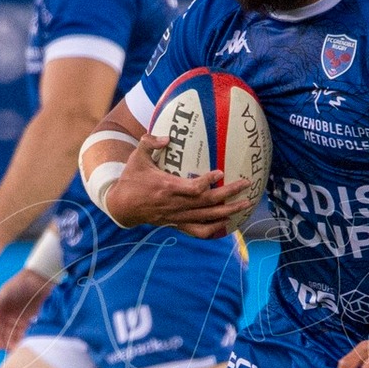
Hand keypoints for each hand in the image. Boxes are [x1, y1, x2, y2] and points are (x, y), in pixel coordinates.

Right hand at [0, 268, 54, 351]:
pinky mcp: (26, 320)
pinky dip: (21, 340)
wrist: (37, 280)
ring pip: (11, 336)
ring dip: (13, 344)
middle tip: (9, 350)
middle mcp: (4, 317)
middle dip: (4, 343)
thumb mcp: (5, 294)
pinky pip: (22, 333)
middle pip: (1, 335)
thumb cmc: (19, 284)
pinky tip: (24, 346)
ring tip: (17, 351)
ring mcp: (15, 319)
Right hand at [103, 134, 252, 237]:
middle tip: (246, 184)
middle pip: (208, 203)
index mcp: (167, 188)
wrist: (123, 206)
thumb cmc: (131, 179)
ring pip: (208, 217)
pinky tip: (227, 221)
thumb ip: (149, 143)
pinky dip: (214, 228)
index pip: (193, 188)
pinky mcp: (177, 224)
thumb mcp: (137, 157)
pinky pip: (199, 231)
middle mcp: (176, 205)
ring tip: (246, 203)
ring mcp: (178, 217)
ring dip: (229, 211)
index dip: (208, 182)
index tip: (221, 172)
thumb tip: (167, 137)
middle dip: (230, 194)